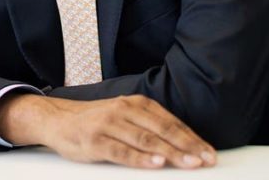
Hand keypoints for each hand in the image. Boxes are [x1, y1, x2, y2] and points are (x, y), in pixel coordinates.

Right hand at [0, 93, 216, 168]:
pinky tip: (156, 163)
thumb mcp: (125, 116)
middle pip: (162, 131)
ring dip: (170, 153)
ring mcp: (110, 125)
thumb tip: (183, 145)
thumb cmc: (97, 122)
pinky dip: (141, 158)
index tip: (209, 153)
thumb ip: (149, 127)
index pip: (171, 122)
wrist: (58, 119)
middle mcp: (125, 110)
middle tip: (206, 160)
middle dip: (188, 147)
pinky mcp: (96, 141)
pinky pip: (122, 151)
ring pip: (146, 140)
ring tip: (189, 163)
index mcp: (136, 104)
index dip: (192, 138)